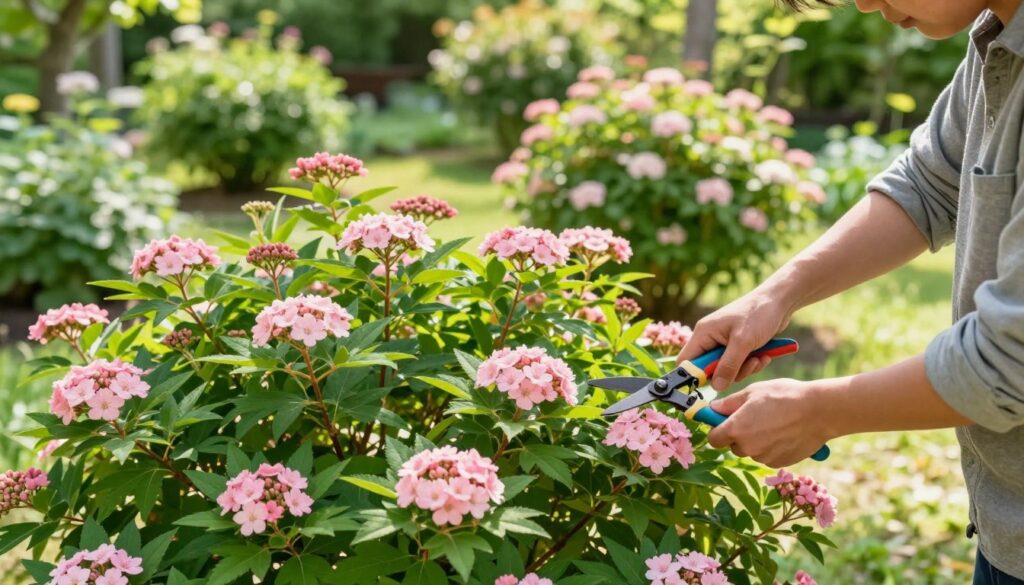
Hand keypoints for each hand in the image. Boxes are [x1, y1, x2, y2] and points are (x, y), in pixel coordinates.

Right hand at [677, 288, 794, 389]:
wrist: (779, 301)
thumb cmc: (758, 314)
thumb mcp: (743, 342)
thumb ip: (728, 366)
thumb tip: (716, 387)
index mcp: (704, 333)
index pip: (686, 361)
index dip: (695, 375)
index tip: (715, 381)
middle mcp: (710, 339)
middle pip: (708, 369)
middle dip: (728, 373)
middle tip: (745, 367)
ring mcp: (724, 343)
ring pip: (726, 370)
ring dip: (743, 369)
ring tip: (759, 359)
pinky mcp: (738, 347)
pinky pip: (738, 365)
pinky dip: (751, 364)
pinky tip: (764, 356)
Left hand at [705, 378, 833, 467]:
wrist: (818, 411)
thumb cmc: (784, 396)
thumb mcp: (753, 392)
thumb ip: (729, 403)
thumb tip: (713, 409)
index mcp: (735, 429)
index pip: (714, 439)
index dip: (718, 430)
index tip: (725, 422)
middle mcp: (747, 448)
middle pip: (733, 446)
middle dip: (739, 434)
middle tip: (755, 417)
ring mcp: (763, 457)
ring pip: (752, 451)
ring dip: (756, 441)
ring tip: (774, 422)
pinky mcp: (779, 463)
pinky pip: (768, 456)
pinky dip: (771, 447)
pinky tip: (784, 432)